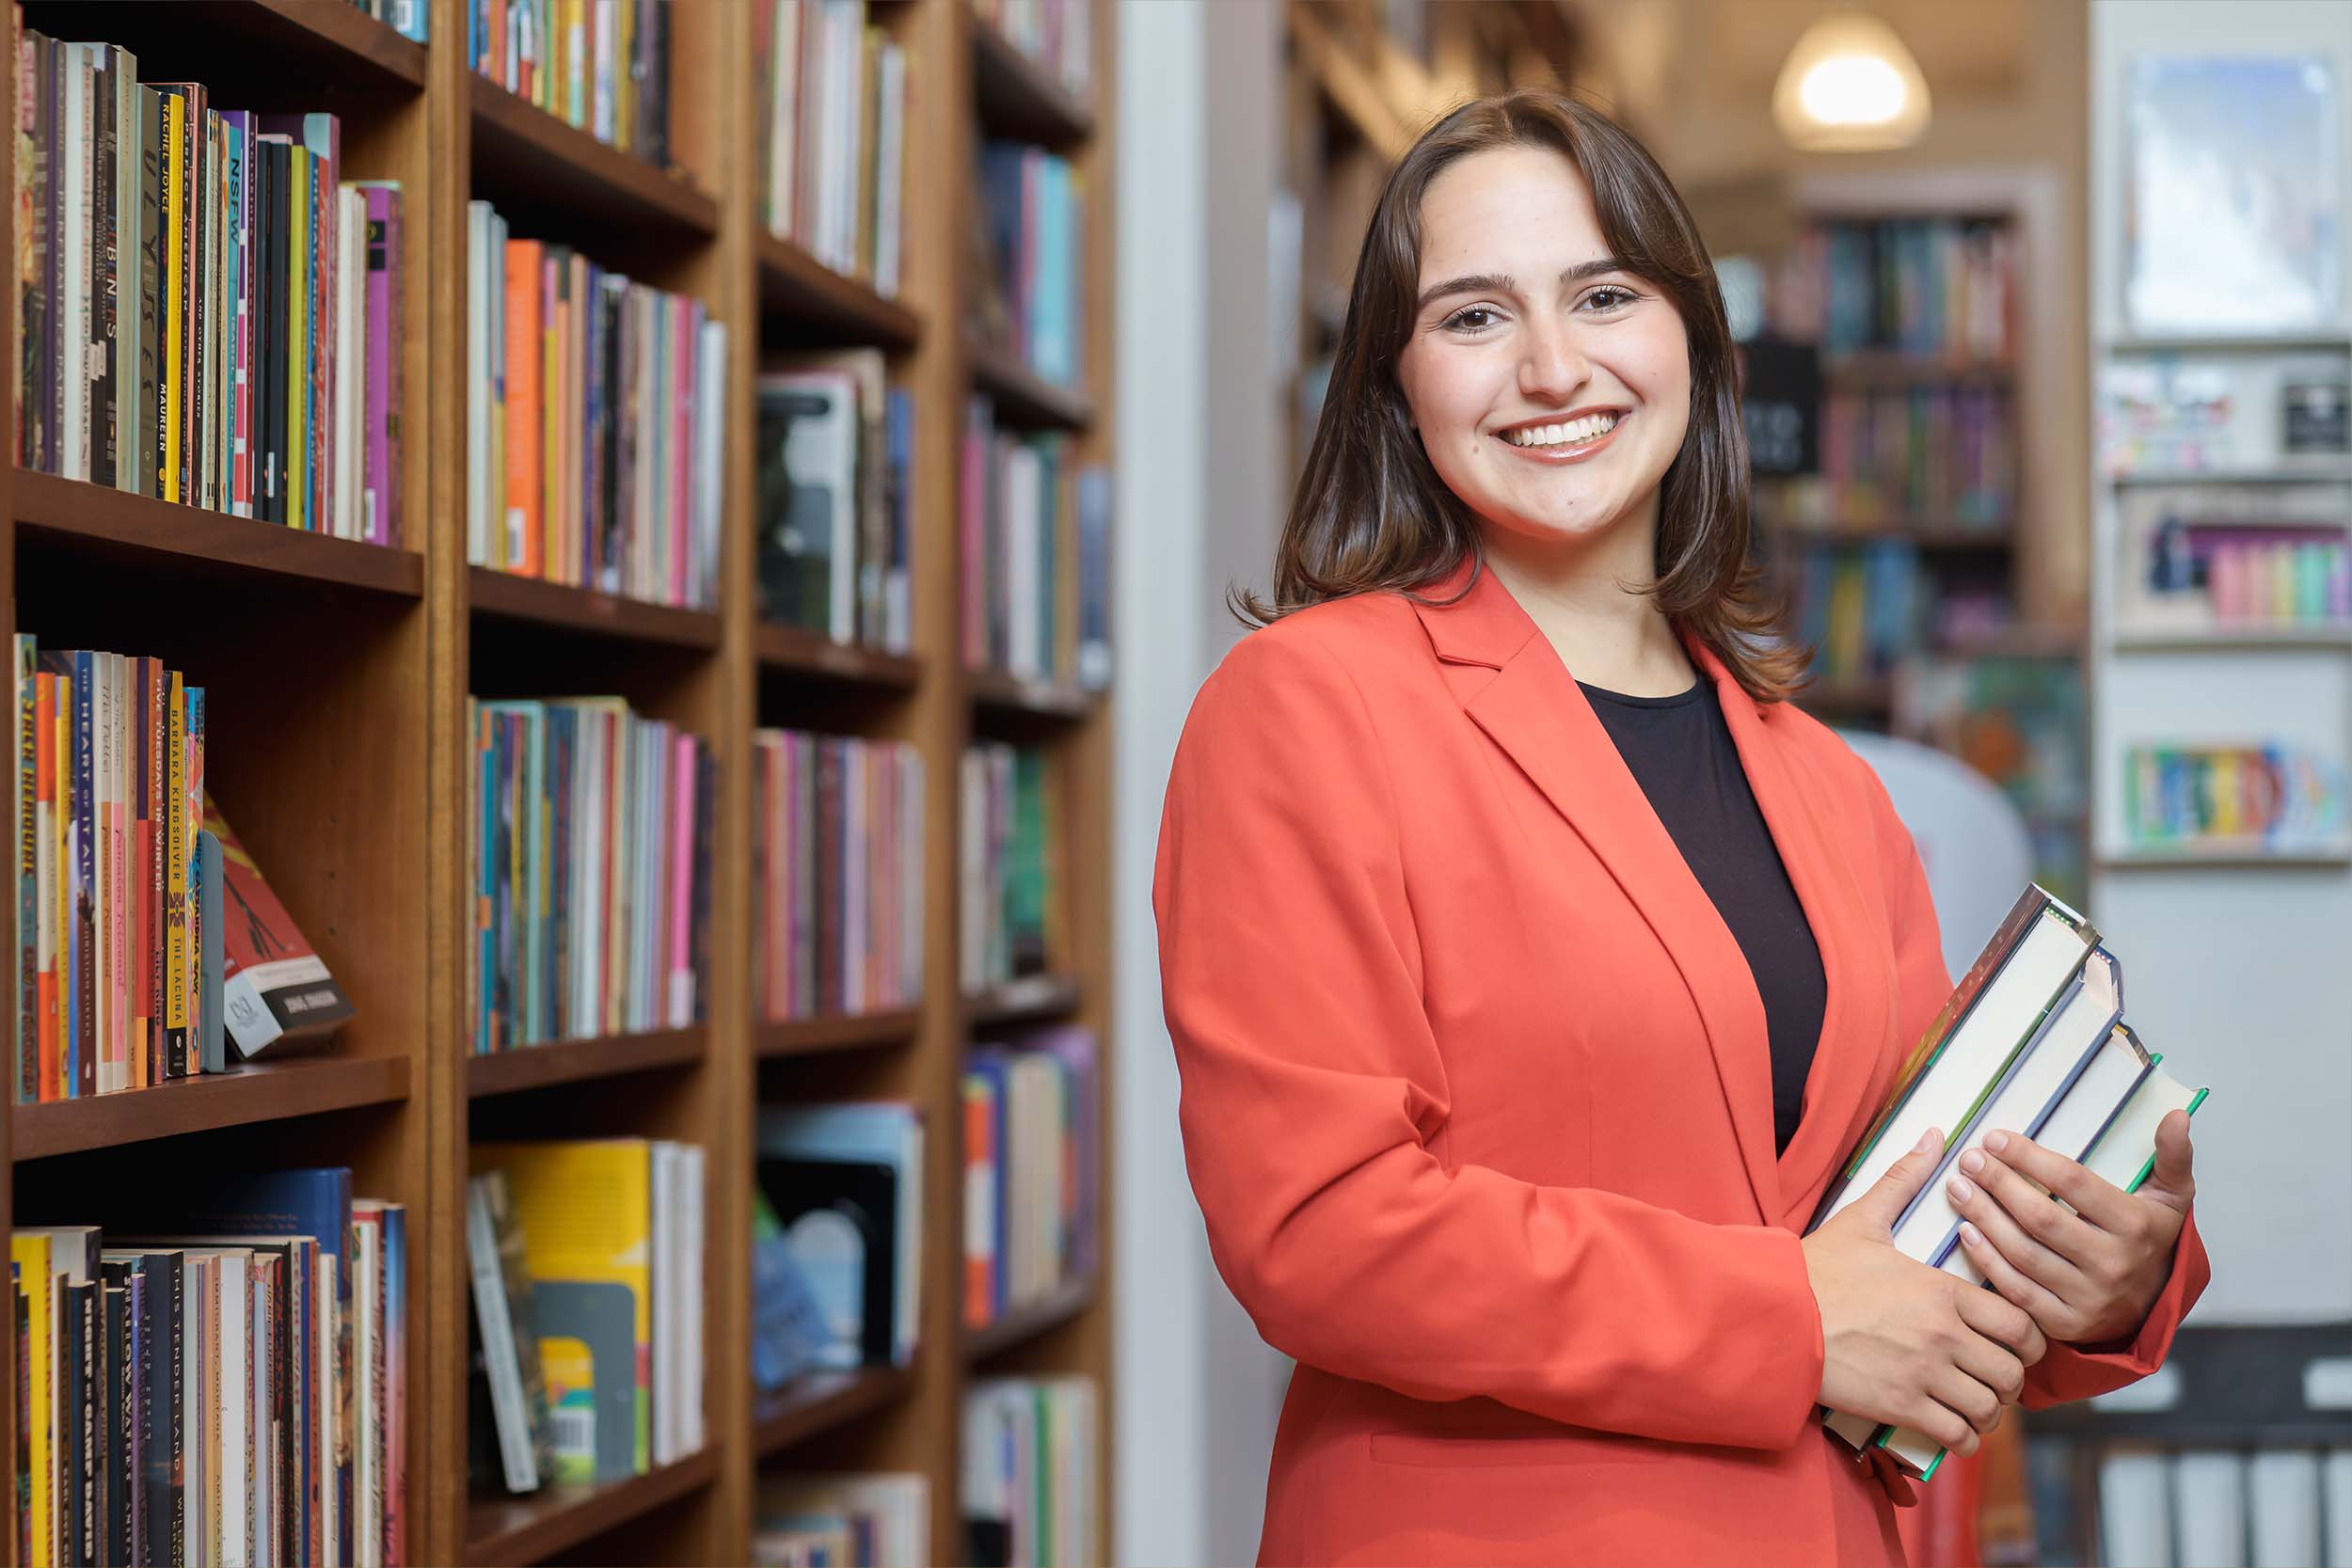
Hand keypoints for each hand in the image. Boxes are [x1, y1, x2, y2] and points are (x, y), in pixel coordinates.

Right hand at [1802, 1128, 2048, 1457]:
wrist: (1774, 1314)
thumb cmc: (1818, 1268)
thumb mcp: (1864, 1219)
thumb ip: (1905, 1179)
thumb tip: (1936, 1135)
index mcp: (1944, 1291)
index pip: (2021, 1325)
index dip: (2027, 1340)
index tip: (2011, 1342)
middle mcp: (1945, 1335)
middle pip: (2013, 1372)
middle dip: (2009, 1379)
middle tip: (1993, 1376)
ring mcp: (1925, 1374)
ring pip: (1990, 1408)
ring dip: (1988, 1411)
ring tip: (1973, 1404)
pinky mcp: (1902, 1406)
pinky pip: (1957, 1435)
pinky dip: (1963, 1437)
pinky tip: (1952, 1427)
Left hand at [1948, 1111, 2195, 1345]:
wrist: (2152, 1304)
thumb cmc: (2149, 1236)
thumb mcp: (2171, 1196)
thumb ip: (2172, 1156)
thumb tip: (2177, 1115)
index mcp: (2135, 1225)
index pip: (2073, 1183)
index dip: (2029, 1158)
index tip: (1994, 1137)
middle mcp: (2112, 1264)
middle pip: (2041, 1218)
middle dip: (1998, 1184)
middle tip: (1969, 1159)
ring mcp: (2088, 1298)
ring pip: (2023, 1253)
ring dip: (1983, 1217)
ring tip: (1957, 1187)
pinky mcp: (2065, 1324)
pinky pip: (2016, 1290)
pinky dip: (1986, 1259)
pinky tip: (1965, 1230)